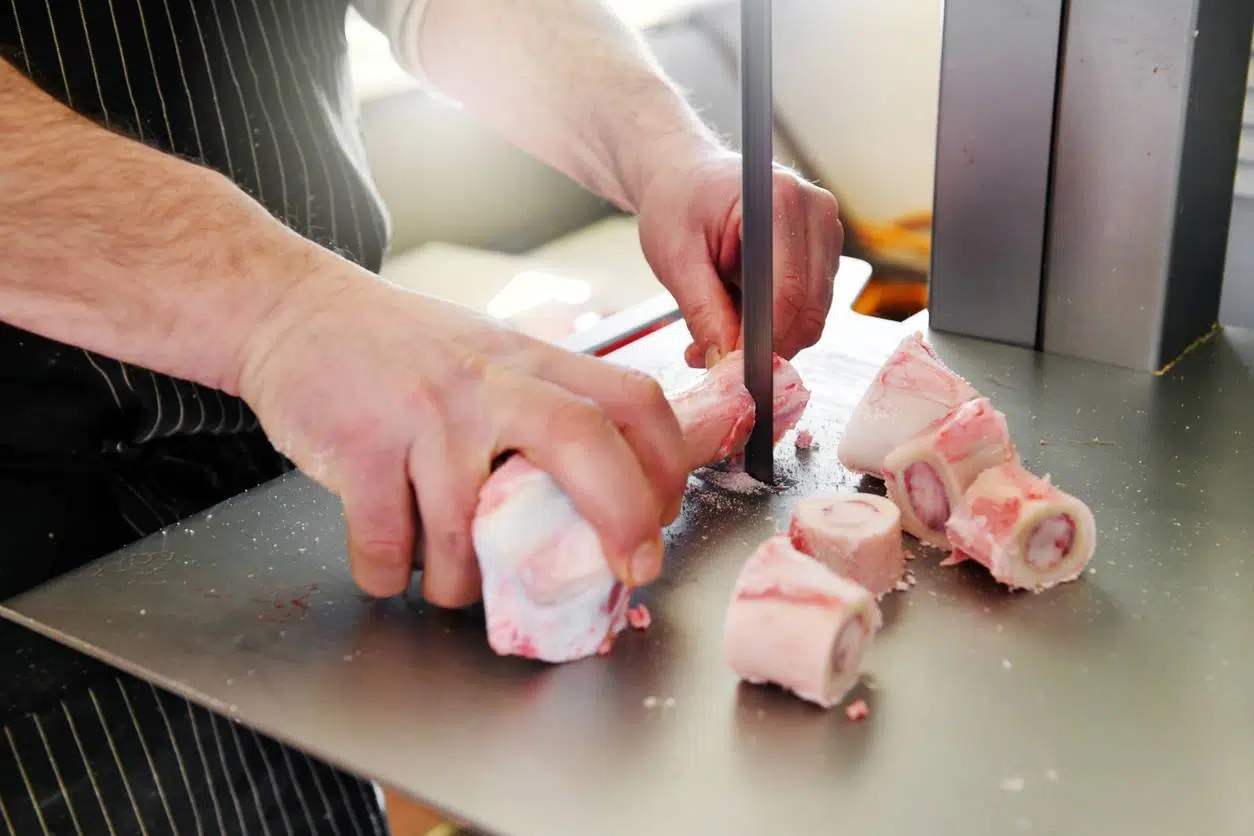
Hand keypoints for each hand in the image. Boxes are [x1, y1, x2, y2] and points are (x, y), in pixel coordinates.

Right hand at [237, 266, 687, 605]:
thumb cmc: (403, 352)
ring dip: (465, 583)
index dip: (668, 466)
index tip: (660, 520)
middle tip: (624, 573)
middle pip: (583, 442)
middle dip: (620, 519)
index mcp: (530, 360)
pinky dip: (391, 576)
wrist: (293, 311)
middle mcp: (486, 382)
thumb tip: (603, 509)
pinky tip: (390, 560)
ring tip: (452, 576)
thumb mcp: (489, 358)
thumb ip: (543, 413)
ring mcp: (423, 414)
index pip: (632, 399)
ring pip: (468, 535)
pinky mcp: (359, 448)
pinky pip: (388, 550)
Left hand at [636, 143, 842, 367]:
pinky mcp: (822, 253)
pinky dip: (773, 324)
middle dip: (765, 345)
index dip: (762, 339)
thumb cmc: (677, 202)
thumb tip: (725, 359)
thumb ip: (703, 309)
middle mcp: (817, 214)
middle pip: (809, 309)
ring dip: (767, 338)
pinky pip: (806, 306)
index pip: (787, 290)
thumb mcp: (676, 257)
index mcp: (781, 201)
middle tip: (715, 358)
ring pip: (811, 315)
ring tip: (715, 332)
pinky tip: (735, 316)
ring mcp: (826, 233)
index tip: (731, 367)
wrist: (684, 175)